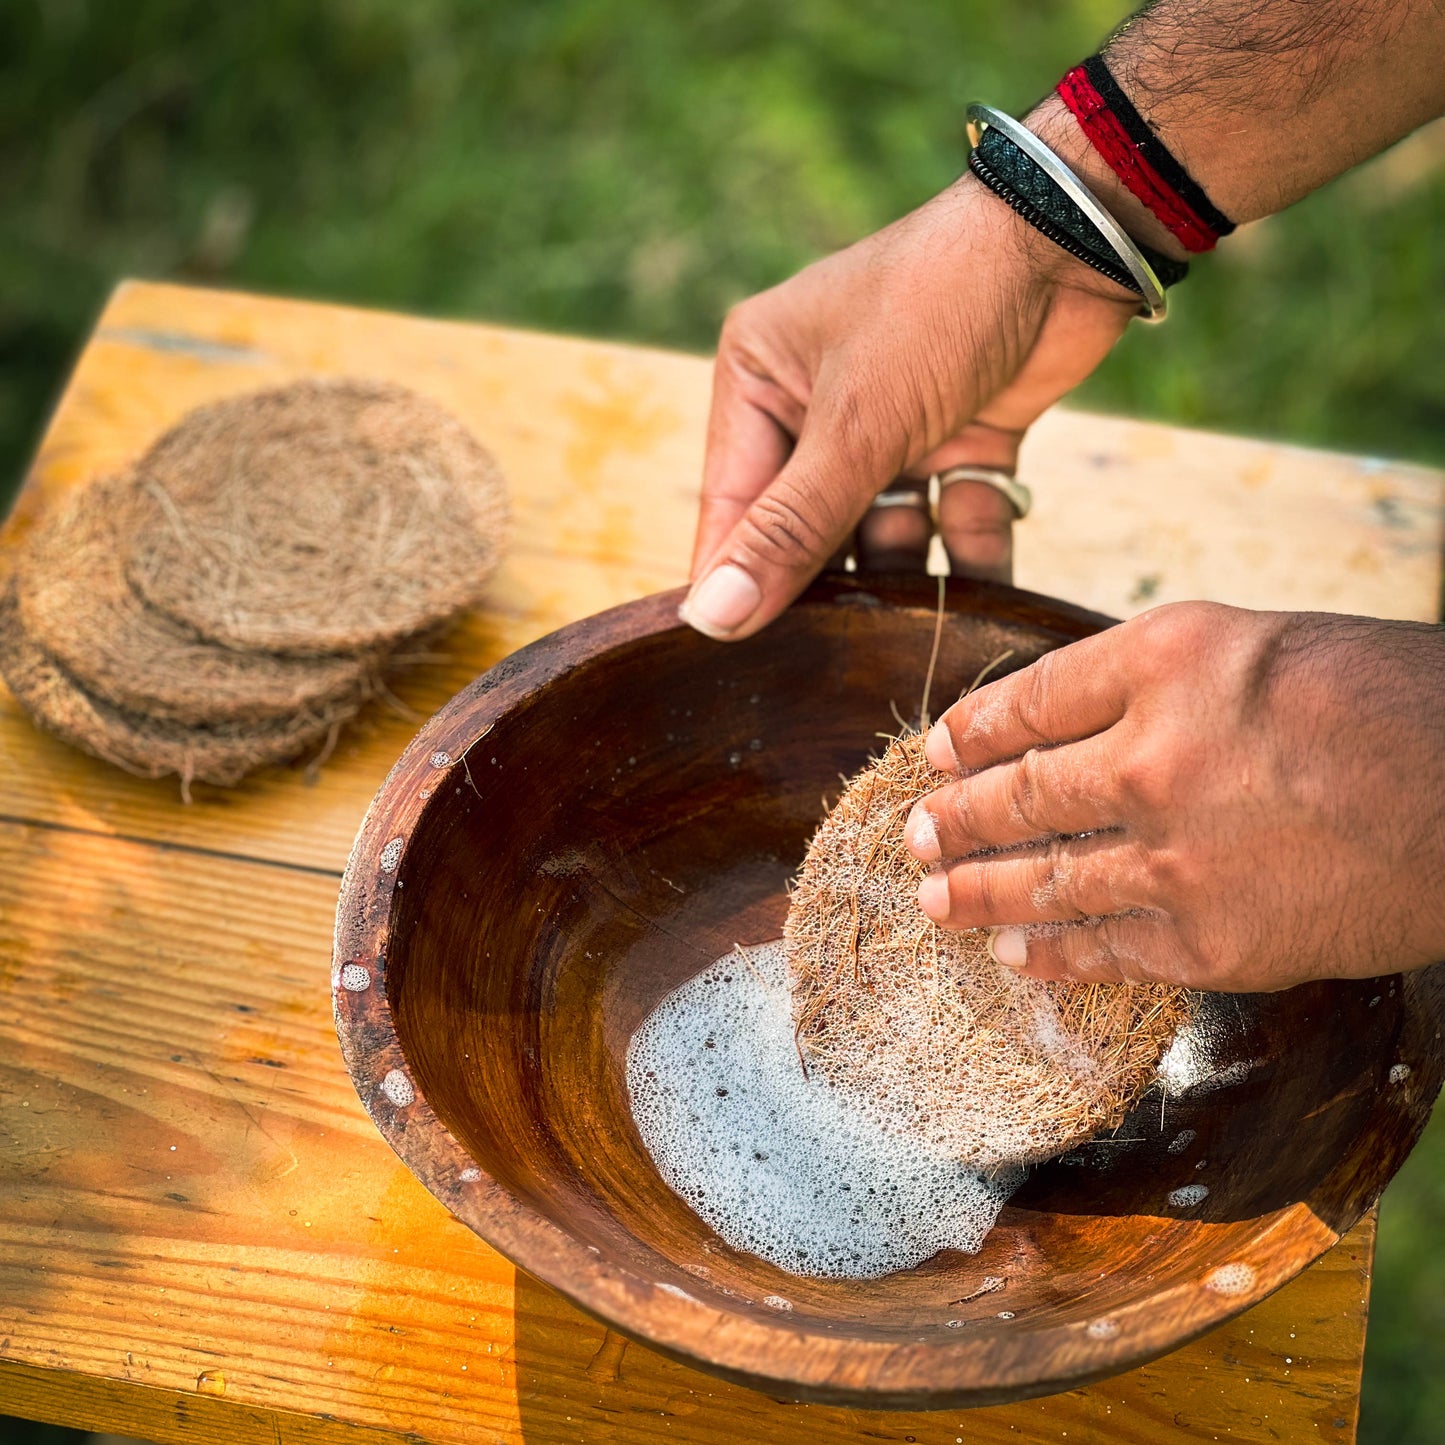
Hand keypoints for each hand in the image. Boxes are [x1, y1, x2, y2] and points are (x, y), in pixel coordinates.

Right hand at [681, 173, 1139, 639]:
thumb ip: (790, 529)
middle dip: (826, 591)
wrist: (1074, 239)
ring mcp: (891, 426)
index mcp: (760, 381)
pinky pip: (952, 520)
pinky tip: (984, 619)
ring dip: (904, 586)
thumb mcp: (855, 426)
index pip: (733, 506)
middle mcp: (816, 405)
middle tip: (824, 674)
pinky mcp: (959, 440)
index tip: (731, 665)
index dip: (736, 584)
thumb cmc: (937, 304)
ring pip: (883, 534)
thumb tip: (713, 616)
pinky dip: (971, 562)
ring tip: (909, 652)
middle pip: (806, 528)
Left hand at [902, 603, 1444, 990]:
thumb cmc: (1388, 703)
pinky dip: (1047, 954)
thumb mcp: (1261, 645)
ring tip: (934, 894)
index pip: (1031, 698)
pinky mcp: (1209, 940)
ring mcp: (1174, 856)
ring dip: (975, 889)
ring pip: (1042, 879)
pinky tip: (1012, 953)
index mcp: (1165, 660)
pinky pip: (1101, 951)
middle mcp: (1152, 755)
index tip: (939, 750)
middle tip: (915, 831)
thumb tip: (1077, 725)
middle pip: (1017, 793)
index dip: (972, 730)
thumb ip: (1161, 683)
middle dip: (954, 816)